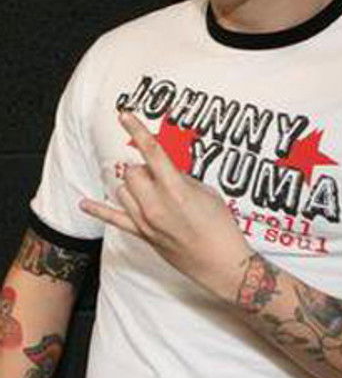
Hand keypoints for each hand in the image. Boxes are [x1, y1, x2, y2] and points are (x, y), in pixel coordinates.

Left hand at [80, 110, 251, 300]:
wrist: (220, 263)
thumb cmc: (220, 227)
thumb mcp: (206, 192)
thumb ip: (182, 178)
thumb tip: (165, 169)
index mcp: (174, 189)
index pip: (151, 151)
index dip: (137, 129)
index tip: (125, 115)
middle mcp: (155, 204)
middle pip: (133, 171)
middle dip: (145, 167)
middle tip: (163, 174)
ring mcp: (146, 221)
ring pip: (124, 190)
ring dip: (135, 184)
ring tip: (154, 189)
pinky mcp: (143, 235)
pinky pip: (114, 219)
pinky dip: (98, 210)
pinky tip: (85, 203)